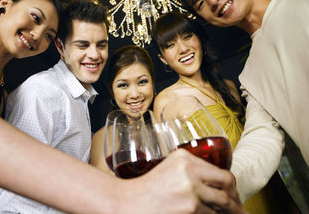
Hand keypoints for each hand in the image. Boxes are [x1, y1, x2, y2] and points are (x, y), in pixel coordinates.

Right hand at [116, 149, 244, 213]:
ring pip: (222, 204)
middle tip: (239, 210)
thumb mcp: (168, 170)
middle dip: (236, 201)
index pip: (221, 172)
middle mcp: (190, 170)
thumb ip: (190, 171)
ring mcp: (191, 189)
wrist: (127, 204)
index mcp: (185, 158)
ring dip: (228, 213)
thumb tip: (213, 186)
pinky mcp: (191, 208)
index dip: (231, 187)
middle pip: (227, 185)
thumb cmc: (146, 190)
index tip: (234, 195)